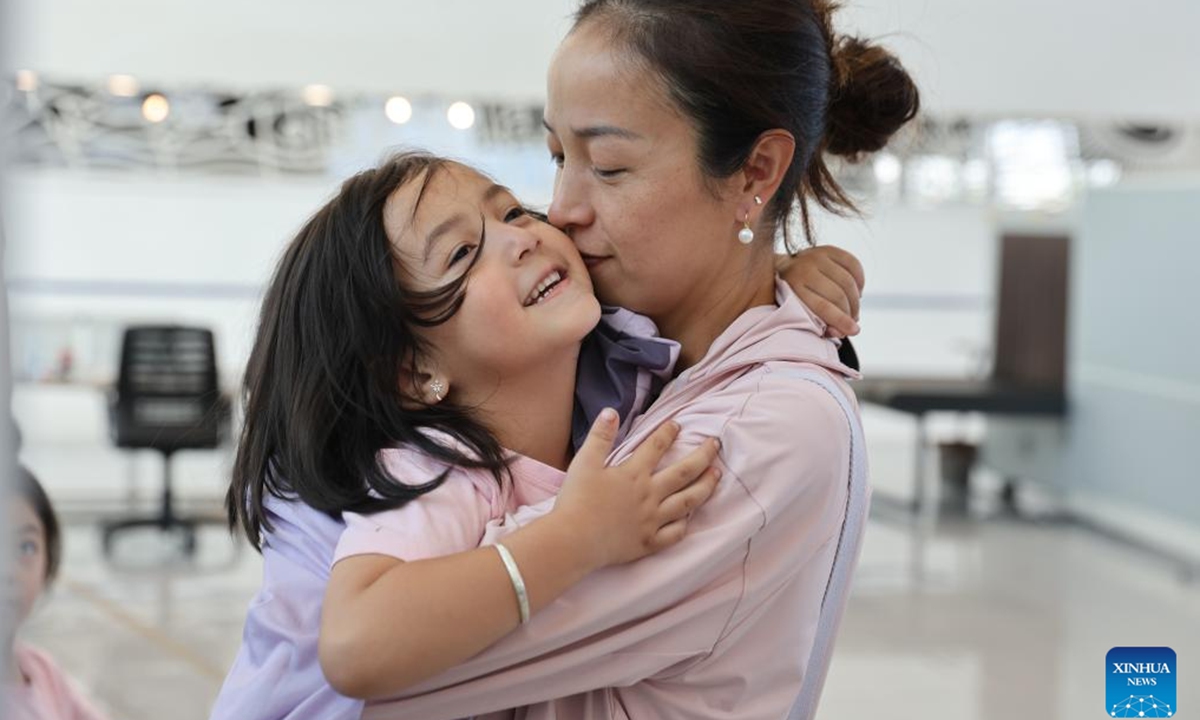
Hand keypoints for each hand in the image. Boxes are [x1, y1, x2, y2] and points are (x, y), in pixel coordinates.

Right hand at [553, 409, 720, 569]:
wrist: (573, 541)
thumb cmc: (576, 501)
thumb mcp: (584, 463)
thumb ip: (600, 437)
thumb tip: (611, 411)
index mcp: (634, 474)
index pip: (656, 447)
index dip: (668, 433)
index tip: (678, 424)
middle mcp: (650, 495)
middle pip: (683, 472)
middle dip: (703, 456)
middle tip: (716, 445)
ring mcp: (652, 520)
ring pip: (687, 501)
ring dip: (705, 486)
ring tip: (717, 475)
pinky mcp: (649, 542)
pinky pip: (675, 533)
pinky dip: (684, 524)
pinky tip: (690, 518)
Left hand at [778, 246, 864, 337]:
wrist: (779, 270)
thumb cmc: (792, 300)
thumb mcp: (798, 313)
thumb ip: (819, 326)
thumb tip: (841, 332)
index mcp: (792, 288)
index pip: (822, 306)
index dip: (841, 320)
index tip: (854, 331)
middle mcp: (803, 269)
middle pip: (838, 294)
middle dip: (851, 311)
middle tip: (854, 321)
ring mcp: (815, 256)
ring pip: (847, 281)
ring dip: (856, 299)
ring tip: (855, 309)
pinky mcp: (827, 249)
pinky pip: (853, 264)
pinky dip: (860, 279)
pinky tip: (857, 291)